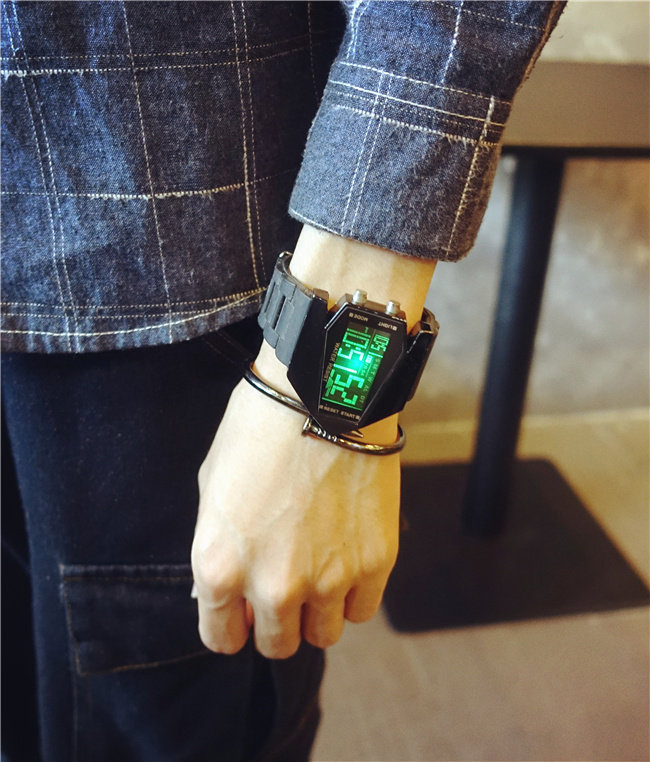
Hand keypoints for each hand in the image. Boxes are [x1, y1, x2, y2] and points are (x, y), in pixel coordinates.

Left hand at [191, 379, 400, 658]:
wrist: (325, 391)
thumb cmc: (261, 428)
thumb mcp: (213, 487)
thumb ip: (218, 549)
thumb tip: (230, 592)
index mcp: (219, 566)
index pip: (222, 637)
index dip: (232, 625)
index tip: (243, 612)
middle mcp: (272, 585)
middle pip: (276, 644)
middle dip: (275, 621)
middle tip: (284, 586)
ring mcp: (328, 579)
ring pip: (322, 635)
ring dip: (317, 612)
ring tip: (319, 570)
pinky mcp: (375, 564)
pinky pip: (362, 610)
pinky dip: (354, 595)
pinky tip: (348, 560)